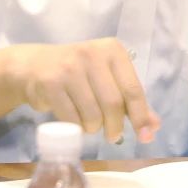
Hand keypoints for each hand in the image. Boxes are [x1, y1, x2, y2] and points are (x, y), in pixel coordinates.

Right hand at [9, 38, 159, 143]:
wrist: (34, 66)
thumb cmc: (78, 74)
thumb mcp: (107, 79)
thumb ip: (130, 101)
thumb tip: (153, 127)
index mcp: (112, 51)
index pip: (133, 89)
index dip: (140, 116)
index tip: (145, 136)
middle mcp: (91, 54)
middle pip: (113, 104)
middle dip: (115, 127)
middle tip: (113, 136)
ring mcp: (69, 67)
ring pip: (92, 113)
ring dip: (94, 128)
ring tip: (90, 124)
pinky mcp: (51, 82)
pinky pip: (71, 118)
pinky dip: (76, 127)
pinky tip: (74, 120)